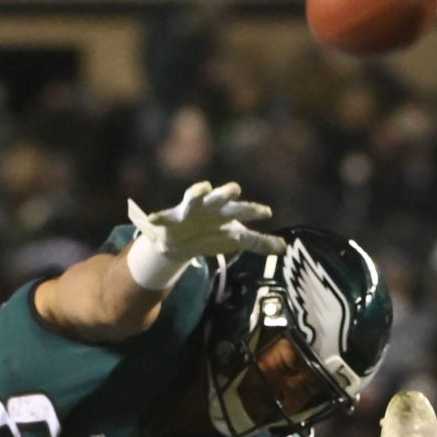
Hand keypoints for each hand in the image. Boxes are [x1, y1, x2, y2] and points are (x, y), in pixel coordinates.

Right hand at [124, 180, 283, 290]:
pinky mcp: (171, 217)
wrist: (183, 241)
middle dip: (226, 194)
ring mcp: (191, 210)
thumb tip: (284, 248)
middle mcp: (210, 207)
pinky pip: (163, 216)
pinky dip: (158, 217)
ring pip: (194, 198)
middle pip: (221, 198)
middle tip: (235, 189)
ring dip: (198, 192)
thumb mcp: (236, 239)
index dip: (254, 211)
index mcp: (227, 212)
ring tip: (202, 188)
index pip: (243, 210)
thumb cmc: (212, 233)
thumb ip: (258, 243)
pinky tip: (152, 218)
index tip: (267, 213)